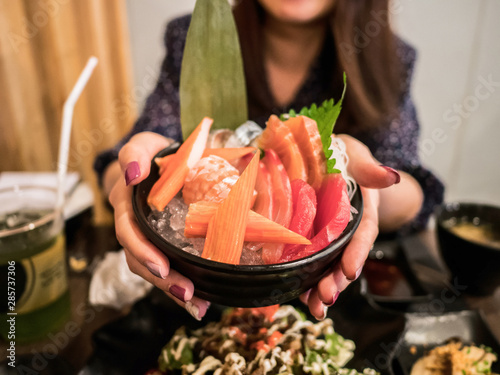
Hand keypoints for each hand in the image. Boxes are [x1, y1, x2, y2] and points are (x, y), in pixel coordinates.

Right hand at [106, 132, 209, 319]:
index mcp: (125, 205)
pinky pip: (168, 266)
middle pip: (141, 260)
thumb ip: (134, 154)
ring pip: (153, 269)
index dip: (142, 251)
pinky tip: (201, 299)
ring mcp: (148, 237)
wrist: (157, 162)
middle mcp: (133, 226)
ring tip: (196, 304)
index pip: (128, 232)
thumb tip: (133, 173)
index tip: (162, 265)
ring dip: (172, 289)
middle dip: (162, 279)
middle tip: (186, 293)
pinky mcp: (164, 243)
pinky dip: (181, 284)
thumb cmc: (149, 156)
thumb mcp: (141, 146)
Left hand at [300, 134, 400, 318]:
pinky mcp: (311, 238)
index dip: (358, 252)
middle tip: (326, 298)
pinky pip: (310, 260)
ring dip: (321, 288)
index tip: (351, 271)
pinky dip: (305, 278)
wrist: (323, 155)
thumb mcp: (355, 154)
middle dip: (337, 280)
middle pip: (346, 257)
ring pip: (329, 265)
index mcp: (362, 208)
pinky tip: (297, 295)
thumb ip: (369, 167)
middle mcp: (347, 227)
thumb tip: (390, 176)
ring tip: (314, 308)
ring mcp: (329, 235)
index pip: (363, 232)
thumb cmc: (341, 153)